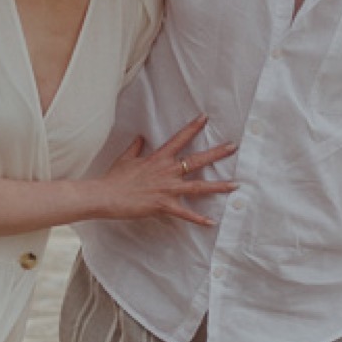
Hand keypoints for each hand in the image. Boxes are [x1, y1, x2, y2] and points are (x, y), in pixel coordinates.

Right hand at [97, 116, 237, 226]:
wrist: (106, 195)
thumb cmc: (115, 178)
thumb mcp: (126, 158)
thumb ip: (136, 147)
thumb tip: (140, 137)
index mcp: (158, 158)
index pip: (180, 139)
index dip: (193, 127)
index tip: (205, 118)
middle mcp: (167, 171)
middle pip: (197, 160)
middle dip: (217, 153)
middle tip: (234, 147)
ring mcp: (167, 188)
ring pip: (199, 187)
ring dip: (218, 186)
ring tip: (235, 184)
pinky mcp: (164, 205)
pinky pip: (185, 213)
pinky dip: (199, 219)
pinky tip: (212, 222)